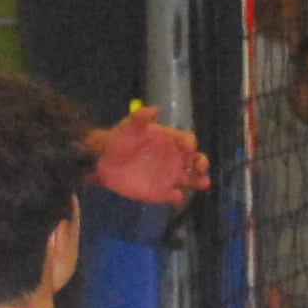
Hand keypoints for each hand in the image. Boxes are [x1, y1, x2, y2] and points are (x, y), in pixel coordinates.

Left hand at [92, 105, 208, 205]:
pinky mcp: (161, 192)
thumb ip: (141, 117)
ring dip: (199, 180)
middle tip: (200, 166)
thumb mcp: (130, 125)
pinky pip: (174, 196)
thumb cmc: (120, 138)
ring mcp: (170, 176)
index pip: (187, 141)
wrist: (105, 158)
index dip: (190, 143)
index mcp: (171, 140)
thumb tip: (155, 110)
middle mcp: (175, 158)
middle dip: (202, 163)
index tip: (188, 147)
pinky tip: (176, 195)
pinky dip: (178, 196)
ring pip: (191, 179)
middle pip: (195, 160)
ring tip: (203, 183)